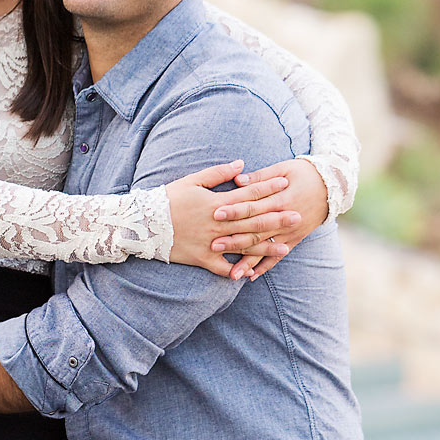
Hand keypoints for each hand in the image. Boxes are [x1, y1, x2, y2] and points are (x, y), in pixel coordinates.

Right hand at [165, 162, 300, 278]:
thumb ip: (218, 173)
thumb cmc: (167, 198)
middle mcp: (217, 223)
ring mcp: (210, 242)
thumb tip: (242, 165)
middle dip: (276, 218)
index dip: (268, 188)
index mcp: (216, 201)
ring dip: (265, 247)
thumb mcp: (191, 180)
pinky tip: (251, 274)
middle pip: (252, 220)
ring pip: (243, 245)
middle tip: (297, 216)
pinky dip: (235, 271)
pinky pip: (221, 267)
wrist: (142, 223)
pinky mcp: (201, 258)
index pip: (248, 193)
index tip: (286, 183)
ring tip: (285, 247)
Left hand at [211, 158, 329, 277]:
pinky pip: (278, 256)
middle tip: (214, 245)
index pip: (254, 206)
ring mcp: (291, 232)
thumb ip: (260, 177)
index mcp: (281, 198)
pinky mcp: (294, 240)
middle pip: (256, 230)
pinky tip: (251, 277)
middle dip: (235, 239)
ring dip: (248, 261)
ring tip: (232, 273)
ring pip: (265, 248)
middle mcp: (286, 219)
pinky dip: (265, 267)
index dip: (235, 210)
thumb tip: (237, 180)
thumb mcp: (283, 168)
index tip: (216, 213)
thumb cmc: (303, 173)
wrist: (332, 186)